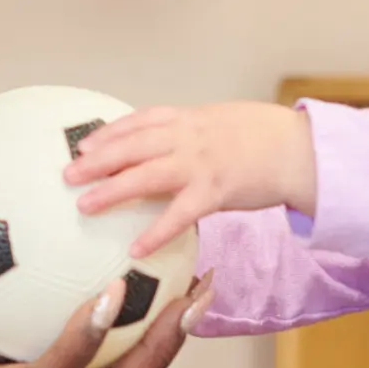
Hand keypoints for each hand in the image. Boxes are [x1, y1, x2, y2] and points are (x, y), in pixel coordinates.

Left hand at [64, 102, 317, 259]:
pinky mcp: (215, 191)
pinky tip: (135, 248)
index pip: (140, 121)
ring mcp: (200, 163)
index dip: (110, 133)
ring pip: (145, 175)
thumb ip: (194, 136)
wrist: (301, 149)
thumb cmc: (267, 139)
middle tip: (67, 174)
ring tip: (84, 206)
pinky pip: (178, 214)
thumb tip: (171, 151)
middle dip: (96, 159)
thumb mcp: (224, 125)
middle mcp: (188, 137)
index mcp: (190, 119)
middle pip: (132, 146)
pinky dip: (155, 231)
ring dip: (111, 190)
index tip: (85, 143)